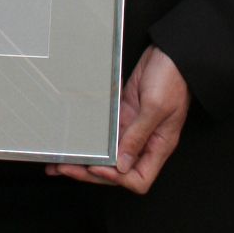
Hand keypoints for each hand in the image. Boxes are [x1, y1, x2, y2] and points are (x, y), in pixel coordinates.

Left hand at [46, 44, 188, 193]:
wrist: (171, 53)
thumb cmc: (172, 78)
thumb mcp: (156, 107)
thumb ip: (139, 135)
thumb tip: (123, 165)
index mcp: (158, 146)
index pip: (138, 180)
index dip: (116, 178)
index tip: (97, 167)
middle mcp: (144, 142)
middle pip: (117, 171)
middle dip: (91, 172)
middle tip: (67, 169)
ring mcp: (132, 129)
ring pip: (107, 154)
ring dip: (85, 159)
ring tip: (61, 162)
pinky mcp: (123, 115)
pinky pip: (104, 135)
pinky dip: (89, 140)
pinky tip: (74, 141)